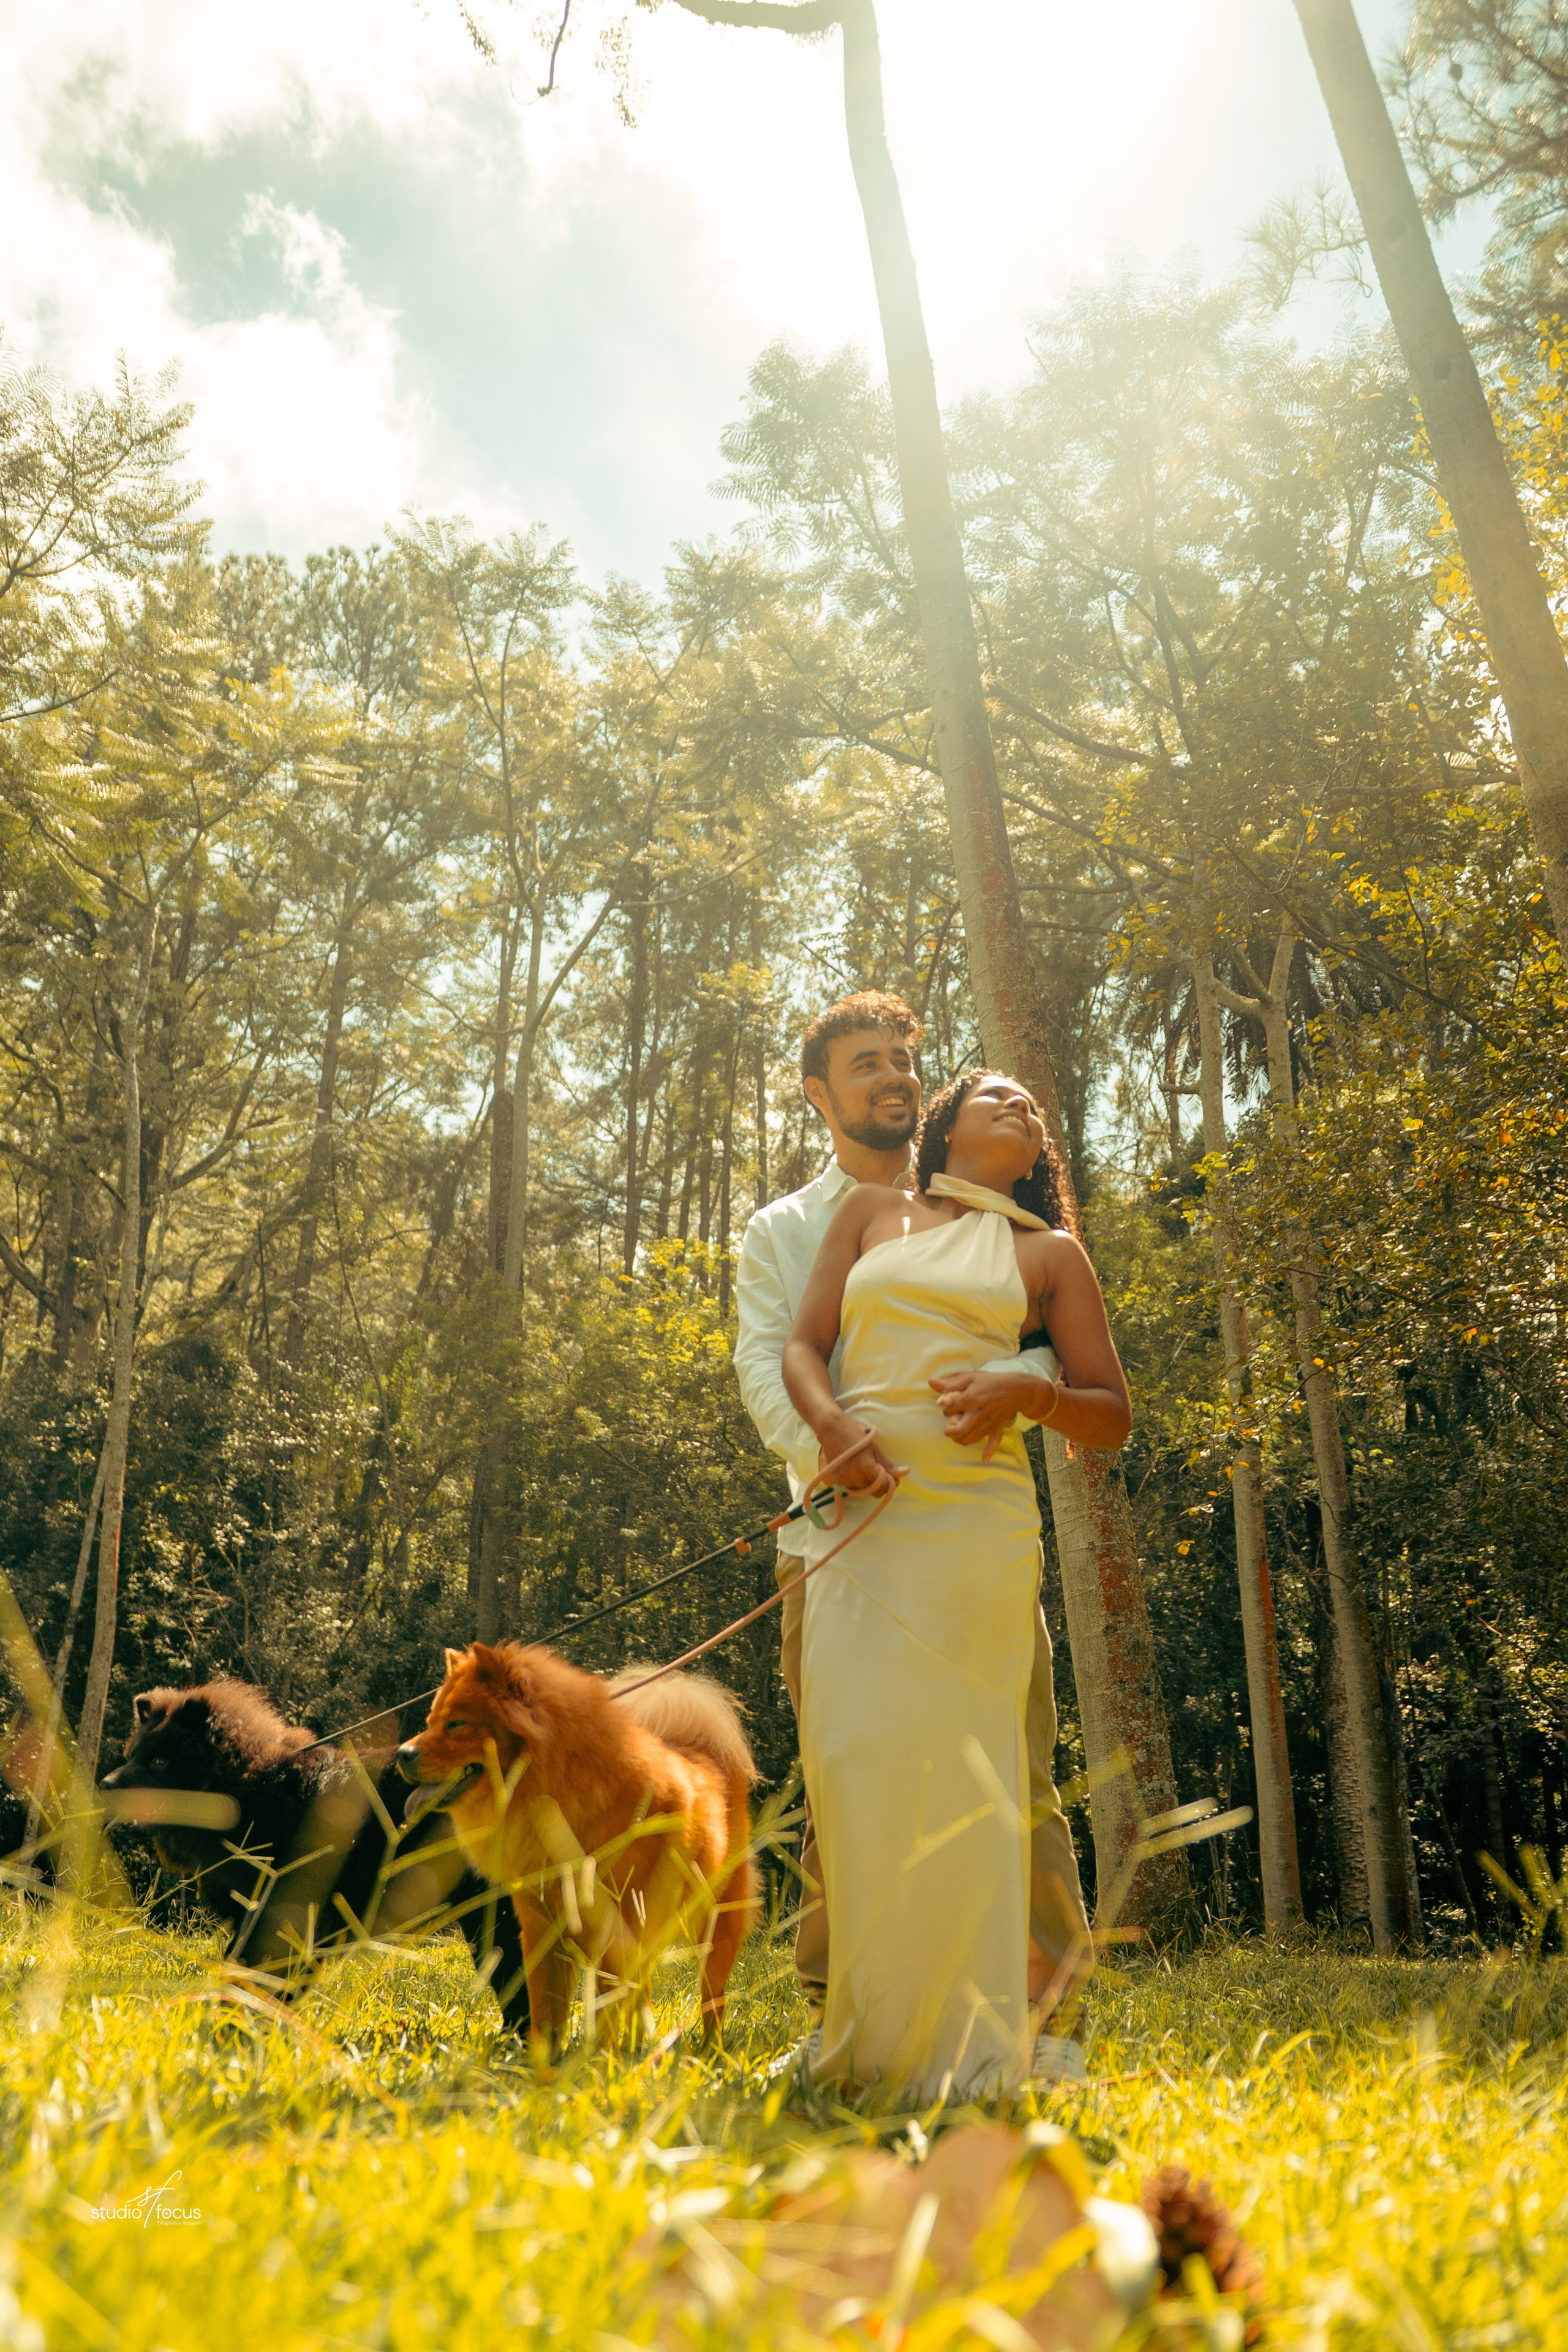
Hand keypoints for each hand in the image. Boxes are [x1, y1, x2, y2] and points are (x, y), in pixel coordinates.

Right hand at [814, 1412, 904, 1496]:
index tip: (891, 1475)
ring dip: (867, 1484)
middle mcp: (854, 1479)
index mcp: (866, 1470)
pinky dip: (857, 1482)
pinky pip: (851, 1487)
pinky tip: (856, 1469)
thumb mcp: (875, 1450)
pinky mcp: (835, 1480)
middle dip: (879, 1485)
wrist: (832, 1430)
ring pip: (862, 1491)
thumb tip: (907, 1472)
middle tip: (879, 1471)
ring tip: (865, 1468)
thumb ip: (889, 1466)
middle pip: (873, 1493)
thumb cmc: (857, 1437)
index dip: (890, 1483)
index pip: (883, 1488)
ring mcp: (843, 1481)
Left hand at [930, 1368, 1048, 1461]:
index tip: (949, 1404)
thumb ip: (950, 1383)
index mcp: (969, 1400)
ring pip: (970, 1439)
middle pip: (959, 1430)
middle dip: (950, 1429)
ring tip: (959, 1432)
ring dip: (961, 1439)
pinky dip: (989, 1451)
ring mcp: (987, 1423)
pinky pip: (993, 1442)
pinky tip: (984, 1458)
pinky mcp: (996, 1428)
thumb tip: (930, 1382)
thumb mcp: (969, 1378)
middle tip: (951, 1424)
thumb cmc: (991, 1382)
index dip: (945, 1407)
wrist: (1016, 1389)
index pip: (948, 1410)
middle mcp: (977, 1414)